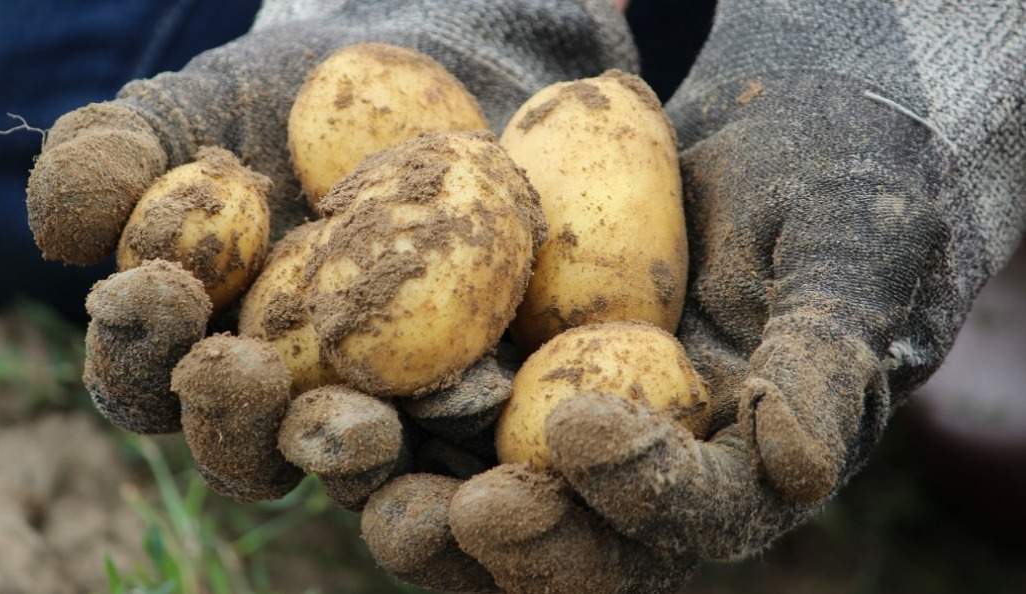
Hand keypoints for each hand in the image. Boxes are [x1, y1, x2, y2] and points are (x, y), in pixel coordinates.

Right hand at [33, 0, 632, 557]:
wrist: (439, 82)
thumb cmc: (293, 101)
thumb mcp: (196, 111)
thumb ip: (116, 164)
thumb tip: (63, 235)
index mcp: (198, 353)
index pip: (145, 377)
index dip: (139, 343)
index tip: (157, 285)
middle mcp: (285, 405)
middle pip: (244, 453)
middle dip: (234, 422)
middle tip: (240, 373)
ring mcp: (383, 414)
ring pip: (357, 471)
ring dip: (351, 457)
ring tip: (366, 426)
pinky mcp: (475, 405)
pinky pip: (470, 441)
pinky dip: (469, 436)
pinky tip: (482, 402)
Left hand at [364, 2, 1025, 591]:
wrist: (771, 140)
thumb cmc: (836, 190)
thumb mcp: (856, 251)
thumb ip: (828, 354)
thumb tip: (802, 467)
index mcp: (741, 469)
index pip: (694, 515)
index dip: (638, 490)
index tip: (576, 426)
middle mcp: (647, 476)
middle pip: (577, 549)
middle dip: (514, 539)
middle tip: (454, 508)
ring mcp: (564, 439)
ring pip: (486, 508)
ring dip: (418, 503)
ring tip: (360, 460)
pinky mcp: (498, 389)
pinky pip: (435, 427)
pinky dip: (381, 420)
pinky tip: (325, 391)